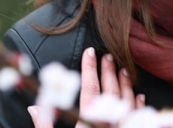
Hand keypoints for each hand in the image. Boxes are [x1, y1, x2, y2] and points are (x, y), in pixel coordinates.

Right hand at [28, 47, 144, 126]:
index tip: (91, 51)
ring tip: (122, 69)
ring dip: (125, 84)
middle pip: (111, 91)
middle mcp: (109, 124)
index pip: (90, 89)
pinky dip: (138, 104)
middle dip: (108, 71)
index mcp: (89, 123)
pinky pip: (139, 117)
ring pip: (128, 101)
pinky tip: (138, 95)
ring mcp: (124, 127)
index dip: (90, 68)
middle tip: (107, 56)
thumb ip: (44, 126)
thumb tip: (33, 106)